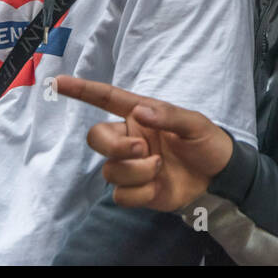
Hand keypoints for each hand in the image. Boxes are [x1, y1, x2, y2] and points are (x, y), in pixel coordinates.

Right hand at [53, 75, 233, 211]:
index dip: (82, 90)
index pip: (106, 99)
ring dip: (137, 172)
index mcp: (140, 115)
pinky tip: (158, 188)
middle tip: (143, 149)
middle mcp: (130, 138)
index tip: (57, 82)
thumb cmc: (207, 142)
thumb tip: (140, 113)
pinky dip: (140, 193)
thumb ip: (169, 116)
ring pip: (110, 170)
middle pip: (96, 138)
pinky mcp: (135, 190)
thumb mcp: (195, 124)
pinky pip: (120, 194)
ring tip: (160, 168)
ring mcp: (130, 165)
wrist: (219, 178)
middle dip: (115, 146)